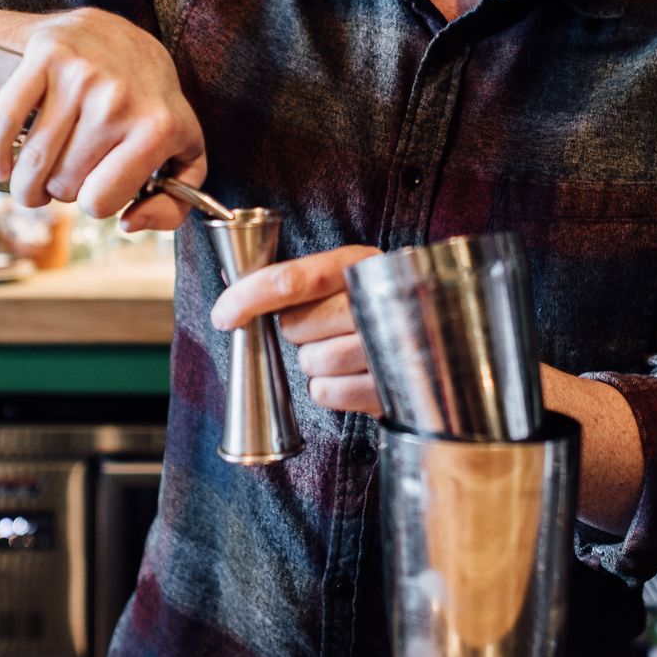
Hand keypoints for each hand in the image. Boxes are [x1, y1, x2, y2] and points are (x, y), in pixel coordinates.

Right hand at [0, 8, 206, 229]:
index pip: (101, 202)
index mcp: (159, 128)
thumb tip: (130, 224)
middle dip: (62, 190)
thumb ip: (173, 204)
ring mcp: (81, 76)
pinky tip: (2, 167)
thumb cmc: (150, 104)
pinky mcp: (47, 55)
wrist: (122, 36)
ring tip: (34, 181)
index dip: (96, 203)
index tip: (98, 188)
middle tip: (68, 174)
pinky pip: (6, 119)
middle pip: (64, 184)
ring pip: (34, 163)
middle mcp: (119, 100)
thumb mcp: (184, 153)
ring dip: (27, 184)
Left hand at [211, 246, 383, 415]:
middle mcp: (377, 300)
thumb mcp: (342, 276)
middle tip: (320, 328)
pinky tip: (350, 375)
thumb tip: (230, 275)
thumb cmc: (369, 305)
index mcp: (359, 264)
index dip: (248, 296)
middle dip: (297, 331)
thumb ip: (293, 277)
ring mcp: (388, 345)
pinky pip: (328, 393)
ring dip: (314, 362)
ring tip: (340, 351)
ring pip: (312, 362)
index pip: (291, 280)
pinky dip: (329, 389)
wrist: (434, 339)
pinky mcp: (389, 387)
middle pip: (296, 325)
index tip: (223, 313)